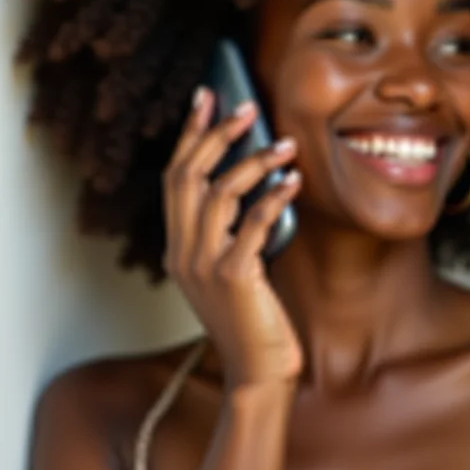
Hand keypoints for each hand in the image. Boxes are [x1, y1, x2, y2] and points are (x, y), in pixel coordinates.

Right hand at [162, 86, 302, 390]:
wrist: (258, 371)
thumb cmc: (253, 315)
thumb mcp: (234, 265)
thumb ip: (233, 227)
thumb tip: (259, 175)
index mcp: (179, 246)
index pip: (175, 177)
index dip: (188, 135)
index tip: (205, 98)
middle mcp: (183, 251)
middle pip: (188, 175)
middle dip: (215, 134)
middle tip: (246, 107)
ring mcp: (203, 265)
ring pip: (219, 192)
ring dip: (255, 161)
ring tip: (287, 145)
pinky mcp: (232, 278)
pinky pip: (252, 224)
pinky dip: (274, 197)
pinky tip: (294, 182)